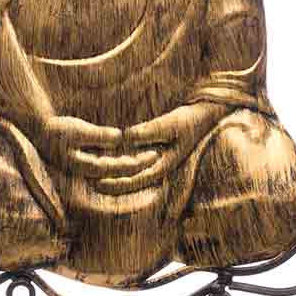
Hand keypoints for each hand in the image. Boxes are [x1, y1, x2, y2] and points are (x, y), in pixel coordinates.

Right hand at [36, 114, 158, 181]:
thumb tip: (120, 138)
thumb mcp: (77, 131)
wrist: (40, 130)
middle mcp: (90, 172)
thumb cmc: (57, 129)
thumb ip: (98, 136)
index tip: (154, 156)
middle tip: (158, 155)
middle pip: (120, 173)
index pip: (119, 169)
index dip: (138, 163)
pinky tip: (135, 152)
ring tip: (151, 156)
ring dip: (133, 164)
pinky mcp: (89, 161)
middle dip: (139, 166)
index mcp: (87, 167)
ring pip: (117, 170)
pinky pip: (111, 163)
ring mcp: (90, 167)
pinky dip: (124, 159)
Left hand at [96, 104, 218, 193]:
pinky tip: (107, 157)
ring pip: (133, 171)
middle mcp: (160, 165)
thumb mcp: (170, 123)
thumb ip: (149, 131)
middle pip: (133, 179)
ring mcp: (158, 158)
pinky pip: (136, 160)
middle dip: (113, 183)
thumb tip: (126, 136)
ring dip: (116, 173)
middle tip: (90, 182)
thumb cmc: (189, 119)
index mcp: (164, 164)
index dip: (118, 182)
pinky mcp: (155, 149)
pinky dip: (122, 160)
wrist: (205, 113)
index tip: (99, 182)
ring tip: (94, 173)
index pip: (137, 179)